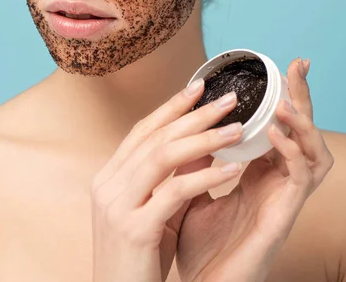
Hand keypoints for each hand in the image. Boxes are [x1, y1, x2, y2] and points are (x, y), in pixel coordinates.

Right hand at [90, 78, 246, 281]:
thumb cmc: (138, 258)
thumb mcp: (152, 210)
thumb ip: (169, 177)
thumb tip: (202, 143)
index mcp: (109, 177)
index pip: (142, 130)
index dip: (172, 106)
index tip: (199, 86)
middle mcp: (108, 185)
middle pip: (156, 137)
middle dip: (195, 115)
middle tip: (228, 99)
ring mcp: (117, 205)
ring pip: (164, 156)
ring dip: (205, 138)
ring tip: (238, 129)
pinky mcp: (134, 229)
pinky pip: (176, 192)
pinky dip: (206, 177)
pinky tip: (233, 170)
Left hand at [174, 57, 334, 281]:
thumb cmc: (200, 248)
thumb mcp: (192, 194)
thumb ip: (195, 164)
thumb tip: (185, 129)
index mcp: (257, 177)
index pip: (276, 128)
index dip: (280, 98)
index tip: (279, 67)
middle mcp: (274, 185)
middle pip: (300, 133)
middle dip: (302, 97)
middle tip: (299, 65)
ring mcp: (281, 201)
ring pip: (312, 152)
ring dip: (302, 122)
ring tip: (285, 99)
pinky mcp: (282, 218)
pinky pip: (300, 179)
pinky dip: (291, 152)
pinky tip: (274, 133)